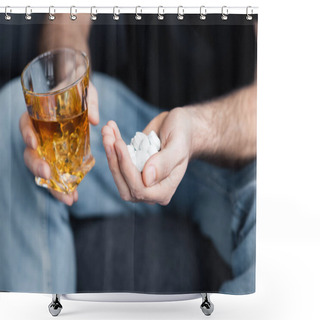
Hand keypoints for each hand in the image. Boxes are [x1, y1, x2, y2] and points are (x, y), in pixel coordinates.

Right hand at [19, 81, 98, 205]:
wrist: (81, 96)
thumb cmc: (79, 91)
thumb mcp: (87, 92)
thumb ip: (90, 103)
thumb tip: (95, 120)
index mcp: (39, 116)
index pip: (26, 124)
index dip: (26, 133)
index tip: (33, 142)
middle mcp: (41, 135)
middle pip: (31, 152)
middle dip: (37, 165)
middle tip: (47, 175)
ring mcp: (50, 149)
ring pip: (44, 169)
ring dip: (52, 186)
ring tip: (68, 199)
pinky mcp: (61, 158)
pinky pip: (58, 174)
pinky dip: (64, 186)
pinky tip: (73, 196)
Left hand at [101, 107, 193, 204]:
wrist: (182, 127)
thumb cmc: (184, 135)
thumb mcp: (178, 146)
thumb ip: (165, 163)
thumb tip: (147, 179)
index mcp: (164, 191)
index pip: (140, 189)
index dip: (126, 168)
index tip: (119, 144)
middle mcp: (150, 190)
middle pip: (124, 183)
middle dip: (114, 159)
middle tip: (109, 135)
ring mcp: (139, 181)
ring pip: (117, 173)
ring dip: (110, 152)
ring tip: (107, 130)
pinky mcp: (131, 169)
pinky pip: (117, 163)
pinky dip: (111, 147)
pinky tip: (111, 130)